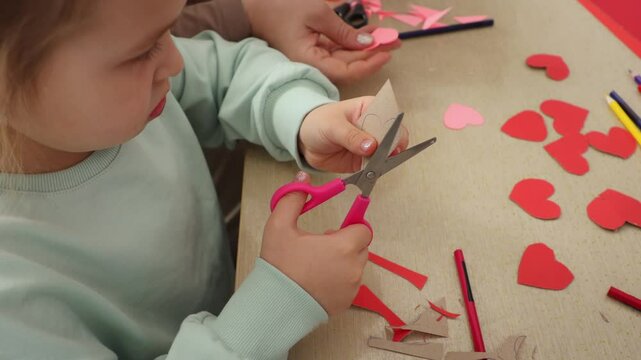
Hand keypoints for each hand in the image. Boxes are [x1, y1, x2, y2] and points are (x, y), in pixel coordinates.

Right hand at [242, 0, 400, 83]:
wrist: (253, 8)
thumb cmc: (280, 8)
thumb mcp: (316, 14)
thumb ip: (342, 31)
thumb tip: (366, 42)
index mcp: (310, 62)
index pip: (346, 72)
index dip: (369, 64)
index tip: (387, 52)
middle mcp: (312, 65)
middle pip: (349, 67)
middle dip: (373, 54)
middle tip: (395, 42)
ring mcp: (313, 58)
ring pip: (345, 59)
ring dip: (365, 49)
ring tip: (387, 38)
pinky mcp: (313, 50)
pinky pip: (337, 50)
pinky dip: (352, 43)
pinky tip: (368, 34)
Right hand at [260, 171, 370, 314]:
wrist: (274, 305)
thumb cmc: (279, 267)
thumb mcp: (280, 226)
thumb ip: (294, 198)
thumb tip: (303, 178)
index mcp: (344, 246)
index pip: (363, 229)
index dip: (349, 227)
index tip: (332, 231)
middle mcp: (354, 268)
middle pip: (360, 247)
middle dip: (345, 244)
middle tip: (319, 246)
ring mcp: (351, 288)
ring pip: (355, 267)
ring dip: (342, 262)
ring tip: (316, 264)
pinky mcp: (346, 303)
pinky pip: (349, 285)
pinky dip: (338, 281)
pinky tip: (316, 281)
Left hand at [298, 97, 409, 172]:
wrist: (306, 140)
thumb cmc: (319, 122)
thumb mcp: (333, 126)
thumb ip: (351, 136)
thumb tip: (371, 146)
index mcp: (372, 108)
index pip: (392, 117)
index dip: (395, 129)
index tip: (390, 141)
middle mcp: (376, 126)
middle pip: (395, 137)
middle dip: (391, 148)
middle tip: (381, 156)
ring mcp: (373, 144)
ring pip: (388, 154)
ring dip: (384, 162)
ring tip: (374, 166)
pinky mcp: (367, 160)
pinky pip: (376, 167)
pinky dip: (375, 171)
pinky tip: (369, 172)